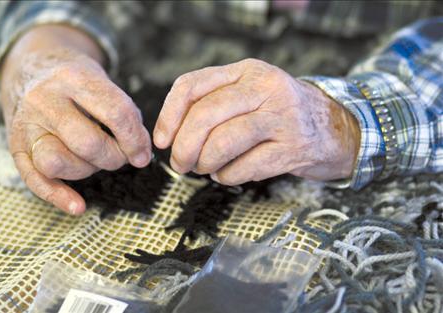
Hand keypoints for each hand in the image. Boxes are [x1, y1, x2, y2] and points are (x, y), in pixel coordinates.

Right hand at [0, 25, 150, 213]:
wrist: (33, 70)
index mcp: (74, 78)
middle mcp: (45, 99)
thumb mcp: (102, 83)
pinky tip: (78, 206)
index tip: (143, 152)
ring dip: (86, 170)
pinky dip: (59, 197)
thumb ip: (124, 114)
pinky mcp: (16, 146)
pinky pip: (34, 180)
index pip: (115, 113)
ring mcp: (26, 123)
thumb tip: (140, 152)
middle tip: (121, 156)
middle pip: (87, 143)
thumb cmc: (76, 83)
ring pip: (57, 163)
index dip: (136, 139)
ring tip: (94, 160)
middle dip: (114, 157)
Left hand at [154, 58, 359, 184]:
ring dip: (205, 163)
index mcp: (247, 71)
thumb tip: (171, 134)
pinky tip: (227, 175)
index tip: (162, 140)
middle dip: (184, 146)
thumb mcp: (251, 93)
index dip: (168, 115)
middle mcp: (265, 88)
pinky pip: (245, 167)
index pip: (192, 85)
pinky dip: (227, 176)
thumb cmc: (281, 113)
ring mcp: (282, 118)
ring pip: (224, 142)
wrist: (336, 127)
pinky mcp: (293, 149)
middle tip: (180, 163)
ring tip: (204, 169)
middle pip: (205, 115)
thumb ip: (215, 102)